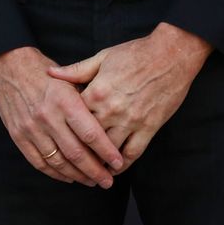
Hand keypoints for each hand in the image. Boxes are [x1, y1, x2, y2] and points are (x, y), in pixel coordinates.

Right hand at [0, 47, 124, 187]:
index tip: (118, 163)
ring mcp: (31, 128)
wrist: (9, 66)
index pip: (90, 133)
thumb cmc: (45, 72)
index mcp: (64, 100)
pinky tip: (68, 177)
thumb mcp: (69, 79)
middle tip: (108, 181)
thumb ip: (86, 102)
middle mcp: (48, 116)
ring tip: (91, 181)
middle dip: (95, 171)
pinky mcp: (18, 136)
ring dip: (77, 176)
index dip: (106, 152)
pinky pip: (39, 163)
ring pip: (58, 162)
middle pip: (76, 153)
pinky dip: (56, 174)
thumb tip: (108, 126)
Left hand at [47, 23, 211, 167]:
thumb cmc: (136, 53)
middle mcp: (111, 110)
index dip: (66, 128)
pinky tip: (114, 169)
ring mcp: (131, 121)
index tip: (59, 137)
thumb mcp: (103, 57)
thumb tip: (51, 73)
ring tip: (89, 171)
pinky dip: (122, 165)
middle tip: (70, 162)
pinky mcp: (149, 128)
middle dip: (78, 151)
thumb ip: (77, 70)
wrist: (172, 55)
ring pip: (109, 150)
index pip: (74, 118)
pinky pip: (133, 153)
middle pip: (88, 138)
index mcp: (97, 91)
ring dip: (98, 163)